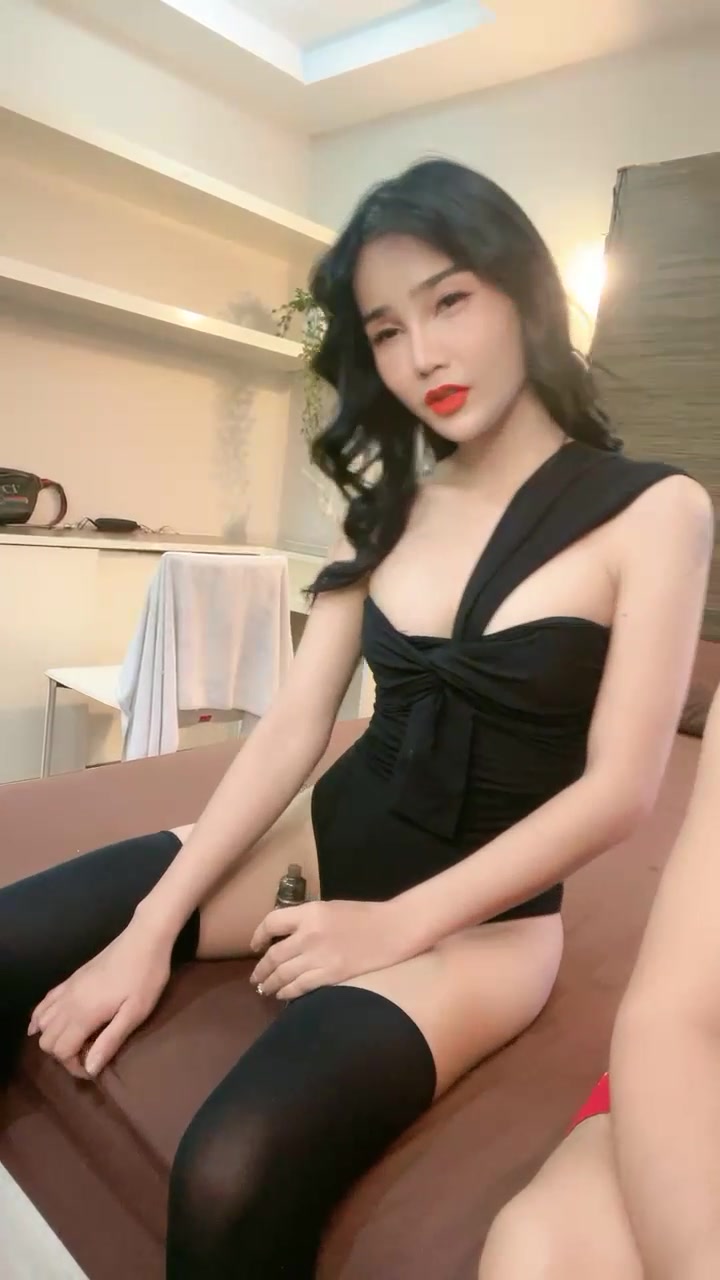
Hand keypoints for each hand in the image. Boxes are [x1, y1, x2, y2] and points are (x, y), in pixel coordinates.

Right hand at [28, 920, 173, 1078]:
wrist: (145, 938)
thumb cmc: (146, 977)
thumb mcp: (135, 1012)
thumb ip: (110, 1041)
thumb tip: (90, 1068)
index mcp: (83, 1013)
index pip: (61, 1051)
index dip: (74, 1066)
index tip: (95, 1068)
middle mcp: (68, 1002)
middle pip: (47, 1040)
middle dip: (63, 1055)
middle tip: (87, 1055)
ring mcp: (68, 988)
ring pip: (42, 1023)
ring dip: (53, 1038)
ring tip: (77, 1041)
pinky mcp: (71, 979)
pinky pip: (44, 1002)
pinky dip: (40, 1018)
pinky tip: (43, 1025)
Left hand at [249, 898, 408, 999]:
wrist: (393, 929)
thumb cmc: (364, 916)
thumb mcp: (330, 908)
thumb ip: (308, 920)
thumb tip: (287, 937)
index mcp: (309, 912)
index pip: (272, 923)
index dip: (258, 935)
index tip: (255, 947)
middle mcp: (309, 934)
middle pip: (274, 955)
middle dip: (261, 969)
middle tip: (255, 978)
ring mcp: (319, 957)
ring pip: (284, 974)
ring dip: (271, 983)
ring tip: (265, 989)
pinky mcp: (331, 975)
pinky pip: (300, 986)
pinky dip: (288, 992)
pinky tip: (283, 995)